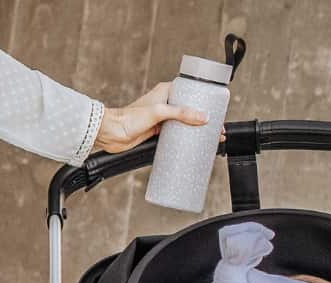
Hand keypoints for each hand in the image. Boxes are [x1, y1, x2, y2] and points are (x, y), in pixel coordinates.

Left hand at [95, 83, 212, 153]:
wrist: (112, 133)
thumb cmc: (129, 118)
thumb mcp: (158, 112)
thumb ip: (181, 113)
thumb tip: (203, 117)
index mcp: (165, 91)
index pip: (191, 91)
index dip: (205, 100)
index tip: (217, 110)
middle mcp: (165, 103)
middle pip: (191, 109)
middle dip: (205, 118)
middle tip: (218, 128)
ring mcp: (163, 117)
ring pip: (186, 122)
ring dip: (198, 129)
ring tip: (211, 137)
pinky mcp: (160, 130)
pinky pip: (179, 132)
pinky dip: (188, 136)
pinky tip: (195, 142)